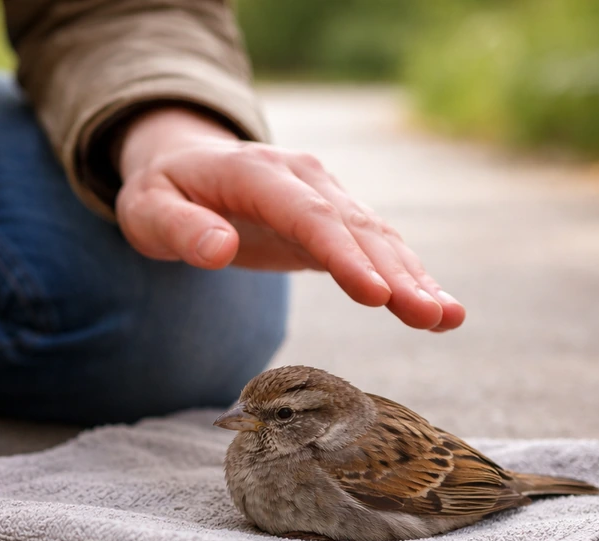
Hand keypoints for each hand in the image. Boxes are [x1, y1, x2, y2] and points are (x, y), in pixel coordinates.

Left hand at [115, 107, 464, 330]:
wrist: (182, 165)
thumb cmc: (161, 193)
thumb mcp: (148, 210)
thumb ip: (181, 229)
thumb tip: (219, 249)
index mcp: (255, 173)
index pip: (308, 215)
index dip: (344, 255)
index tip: (376, 296)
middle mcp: (301, 177)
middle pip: (354, 227)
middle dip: (395, 274)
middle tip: (432, 318)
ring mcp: (322, 194)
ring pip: (375, 236)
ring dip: (414, 277)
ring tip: (449, 318)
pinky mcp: (331, 219)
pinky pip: (374, 247)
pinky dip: (406, 276)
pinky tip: (437, 308)